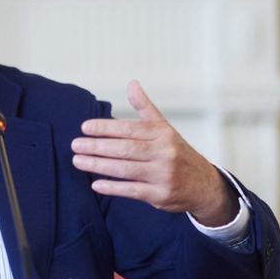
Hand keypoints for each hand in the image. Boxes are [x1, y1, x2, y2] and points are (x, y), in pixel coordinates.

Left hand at [71, 80, 236, 225]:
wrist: (204, 185)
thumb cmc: (177, 153)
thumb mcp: (165, 128)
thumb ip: (145, 108)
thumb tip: (131, 83)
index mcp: (163, 134)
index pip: (130, 129)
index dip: (106, 128)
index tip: (85, 127)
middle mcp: (164, 153)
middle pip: (125, 149)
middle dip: (98, 147)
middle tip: (75, 145)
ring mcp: (163, 175)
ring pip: (126, 169)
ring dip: (99, 165)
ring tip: (78, 161)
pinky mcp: (161, 195)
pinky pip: (133, 191)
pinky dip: (113, 188)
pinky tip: (96, 185)